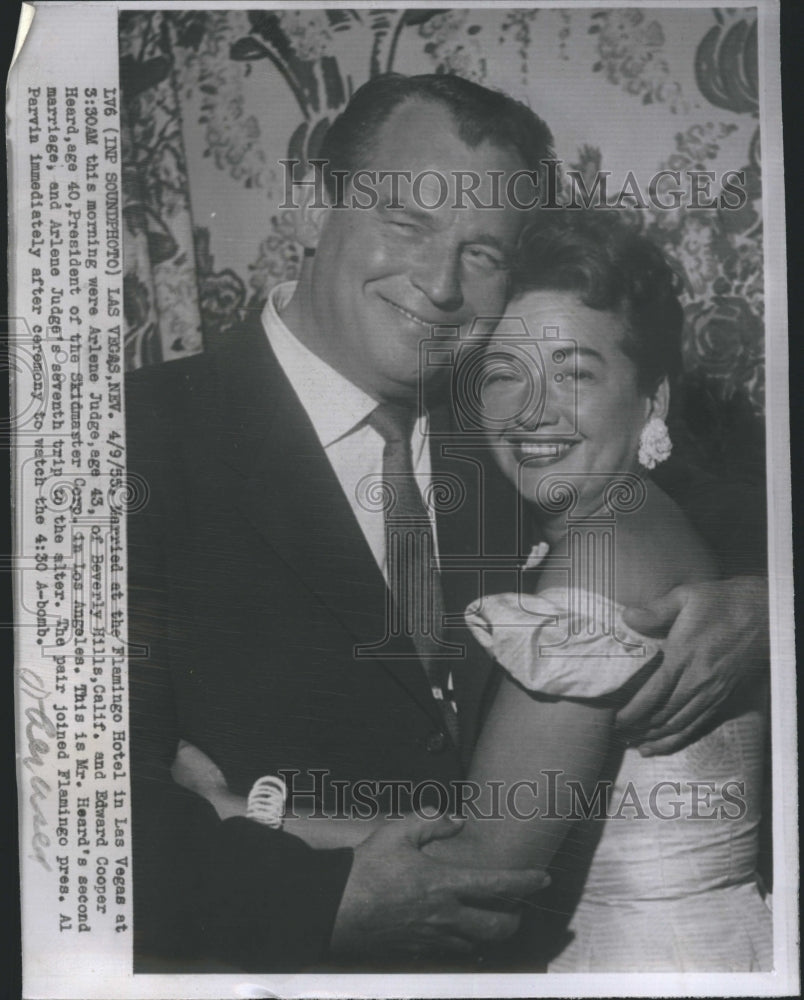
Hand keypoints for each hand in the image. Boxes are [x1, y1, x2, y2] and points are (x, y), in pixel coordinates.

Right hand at [329, 811, 549, 959]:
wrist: (336, 908)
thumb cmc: (366, 868)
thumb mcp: (398, 831)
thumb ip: (430, 822)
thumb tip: (455, 820)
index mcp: (445, 884)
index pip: (499, 884)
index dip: (526, 882)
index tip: (543, 878)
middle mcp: (446, 916)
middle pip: (498, 928)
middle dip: (515, 919)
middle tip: (517, 908)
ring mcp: (432, 938)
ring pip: (477, 944)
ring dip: (490, 933)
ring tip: (491, 919)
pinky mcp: (416, 951)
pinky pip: (450, 952)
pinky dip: (462, 944)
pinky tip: (457, 933)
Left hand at [618, 576, 768, 755]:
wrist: (764, 614)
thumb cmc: (722, 603)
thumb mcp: (687, 596)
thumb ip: (656, 610)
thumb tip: (627, 617)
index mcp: (684, 655)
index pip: (652, 693)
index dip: (632, 711)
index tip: (614, 718)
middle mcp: (698, 680)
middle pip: (663, 715)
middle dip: (637, 727)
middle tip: (616, 731)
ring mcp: (712, 692)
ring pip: (679, 725)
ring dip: (655, 737)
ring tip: (633, 742)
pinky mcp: (724, 698)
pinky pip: (698, 726)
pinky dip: (677, 740)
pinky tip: (661, 745)